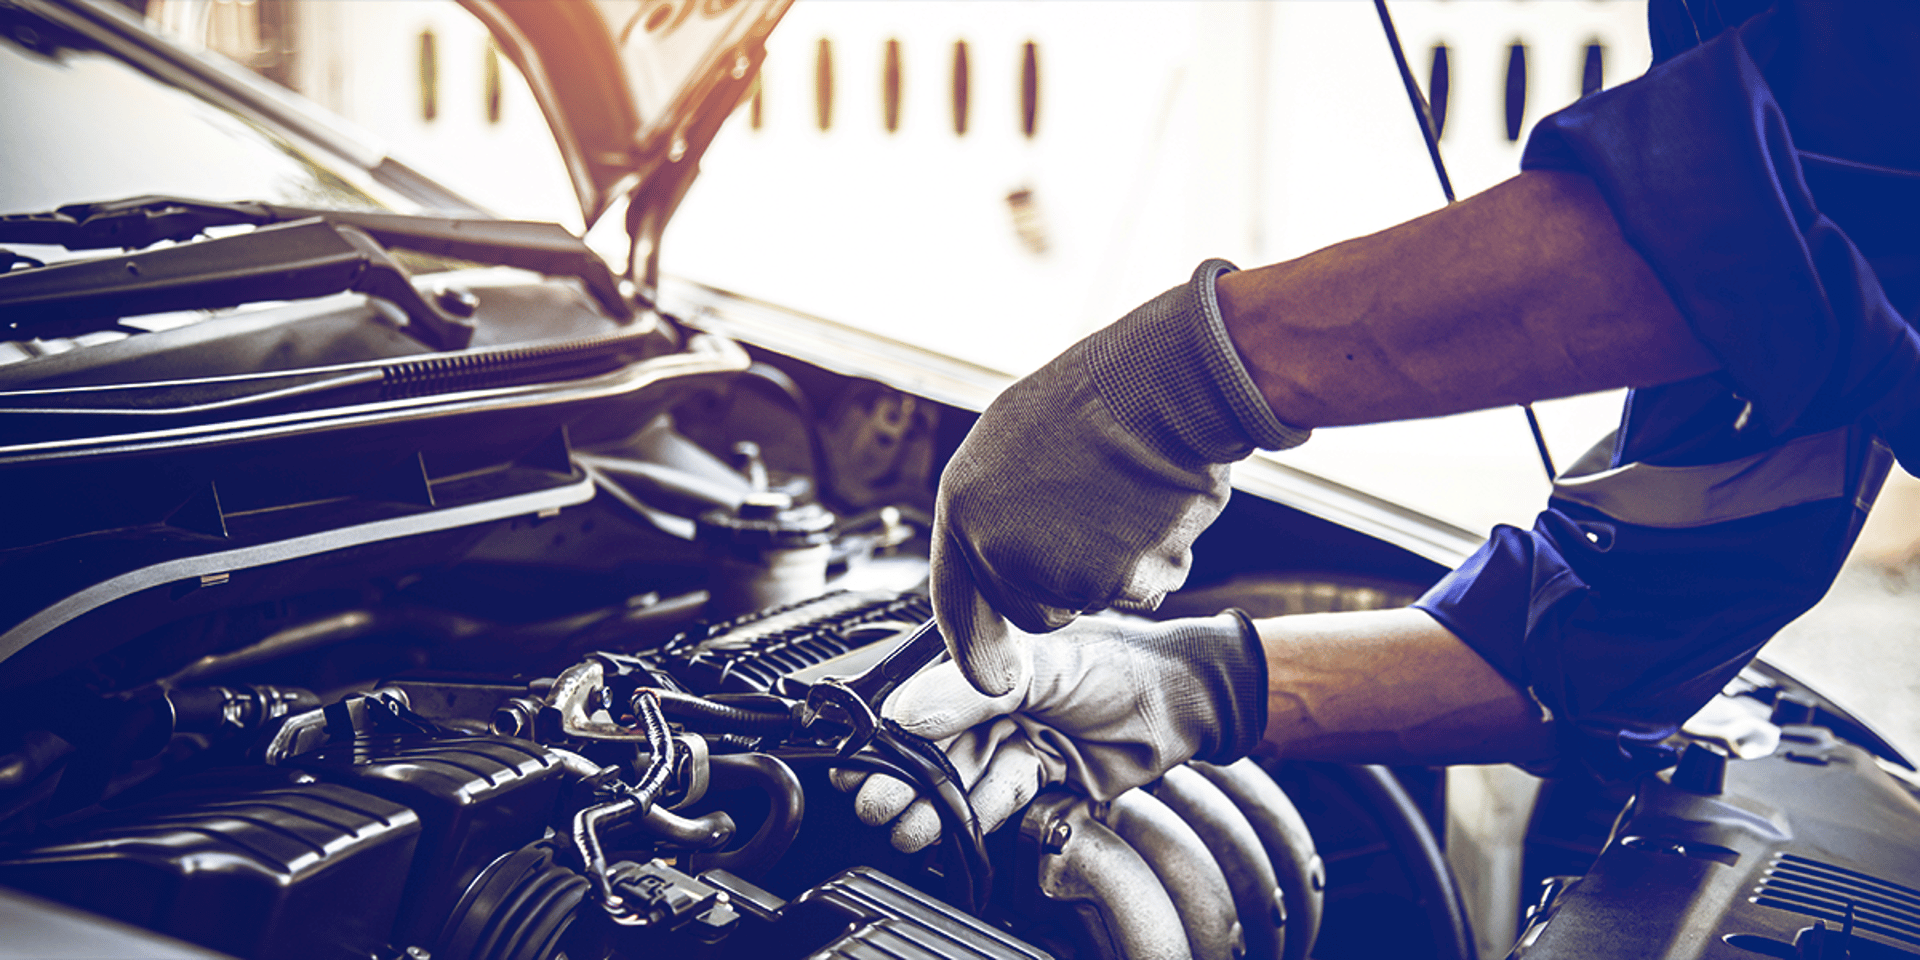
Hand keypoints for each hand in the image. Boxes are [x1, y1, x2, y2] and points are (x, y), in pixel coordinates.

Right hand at [836, 611, 1266, 852]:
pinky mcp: (1042, 772)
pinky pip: (999, 796)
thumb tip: (904, 713)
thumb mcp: (1037, 667)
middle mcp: (996, 694)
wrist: (1184, 703)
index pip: (923, 692)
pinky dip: (977, 813)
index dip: (889, 727)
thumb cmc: (1122, 661)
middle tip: (873, 801)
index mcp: (987, 652)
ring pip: (962, 775)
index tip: (860, 756)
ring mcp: (1019, 733)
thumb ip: (967, 691)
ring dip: (933, 803)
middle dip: (904, 776)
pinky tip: (955, 824)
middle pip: (936, 741)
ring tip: (904, 826)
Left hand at [932, 260, 1307, 695]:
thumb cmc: (1093, 397)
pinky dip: (1150, 561)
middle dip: (1059, 587)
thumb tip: (985, 548)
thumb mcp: (1008, 441)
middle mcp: (1004, 551)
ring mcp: (1064, 572)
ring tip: (1120, 498)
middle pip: (1033, 611)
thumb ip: (990, 508)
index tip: (993, 680)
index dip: (975, 648)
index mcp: (963, 511)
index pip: (957, 604)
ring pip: (1090, 600)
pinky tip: (1151, 510)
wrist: (1162, 386)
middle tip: (1088, 521)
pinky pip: (1138, 590)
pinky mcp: (1122, 583)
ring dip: (1110, 566)